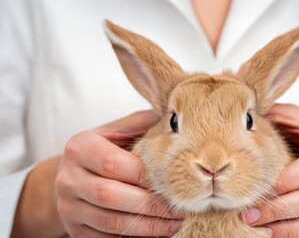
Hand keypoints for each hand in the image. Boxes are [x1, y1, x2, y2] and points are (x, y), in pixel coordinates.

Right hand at [55, 110, 182, 236]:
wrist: (71, 175)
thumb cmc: (103, 150)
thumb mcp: (117, 131)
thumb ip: (142, 124)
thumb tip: (178, 122)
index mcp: (80, 148)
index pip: (113, 163)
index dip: (145, 175)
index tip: (173, 181)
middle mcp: (69, 178)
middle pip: (110, 196)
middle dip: (151, 205)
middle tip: (181, 208)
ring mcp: (69, 207)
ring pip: (111, 223)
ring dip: (148, 227)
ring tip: (176, 223)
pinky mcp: (75, 230)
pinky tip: (158, 233)